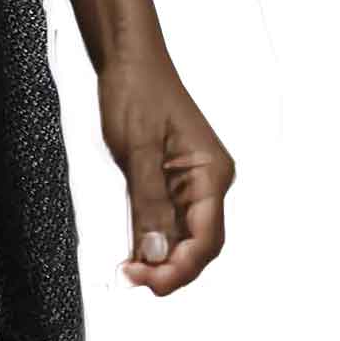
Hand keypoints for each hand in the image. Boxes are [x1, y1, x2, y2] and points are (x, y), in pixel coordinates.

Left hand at [98, 45, 233, 294]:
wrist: (128, 58)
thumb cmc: (136, 91)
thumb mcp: (138, 148)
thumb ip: (149, 202)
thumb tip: (157, 253)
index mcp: (212, 173)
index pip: (207, 237)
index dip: (182, 267)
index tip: (151, 282)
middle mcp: (208, 182)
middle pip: (199, 244)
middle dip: (171, 269)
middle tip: (134, 280)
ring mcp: (189, 183)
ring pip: (183, 237)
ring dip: (160, 259)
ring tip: (129, 272)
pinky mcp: (169, 181)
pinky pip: (167, 221)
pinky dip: (152, 241)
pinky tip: (133, 254)